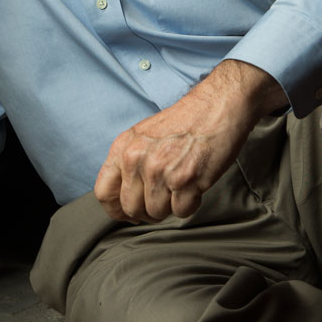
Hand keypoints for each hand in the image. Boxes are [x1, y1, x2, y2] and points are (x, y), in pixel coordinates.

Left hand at [93, 59, 285, 223]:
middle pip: (130, 209)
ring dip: (170, 207)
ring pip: (156, 213)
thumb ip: (128, 163)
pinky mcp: (186, 181)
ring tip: (180, 187)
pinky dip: (190, 204)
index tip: (128, 212)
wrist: (217, 107)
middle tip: (161, 200)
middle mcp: (137, 160)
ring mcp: (161, 171)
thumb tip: (122, 197)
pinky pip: (181, 212)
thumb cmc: (183, 122)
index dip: (116, 209)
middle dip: (146, 212)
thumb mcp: (142, 136)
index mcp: (123, 148)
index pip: (104, 193)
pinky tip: (194, 186)